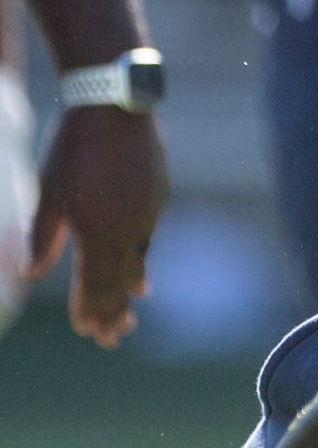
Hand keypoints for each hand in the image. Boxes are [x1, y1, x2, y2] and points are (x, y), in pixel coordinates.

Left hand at [30, 107, 167, 347]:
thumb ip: (42, 237)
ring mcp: (147, 214)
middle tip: (112, 340)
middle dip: (114, 313)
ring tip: (130, 311)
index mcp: (98, 233)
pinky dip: (140, 260)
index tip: (86, 333)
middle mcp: (128, 230)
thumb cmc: (74, 149)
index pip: (94, 285)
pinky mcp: (157, 197)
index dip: (89, 311)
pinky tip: (141, 269)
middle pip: (121, 283)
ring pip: (137, 262)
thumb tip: (30, 274)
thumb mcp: (49, 193)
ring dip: (129, 289)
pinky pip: (147, 239)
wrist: (118, 107)